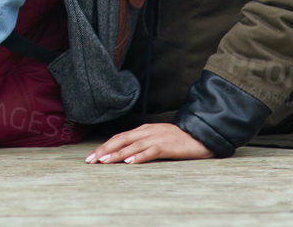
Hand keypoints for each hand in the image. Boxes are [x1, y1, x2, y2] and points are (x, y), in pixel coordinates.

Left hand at [85, 122, 213, 164]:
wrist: (201, 134)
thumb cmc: (179, 139)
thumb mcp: (158, 138)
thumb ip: (143, 143)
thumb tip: (126, 154)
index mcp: (144, 129)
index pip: (120, 137)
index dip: (105, 146)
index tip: (92, 156)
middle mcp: (148, 131)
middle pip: (122, 140)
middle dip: (105, 150)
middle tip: (91, 160)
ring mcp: (157, 138)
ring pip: (133, 146)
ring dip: (117, 154)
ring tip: (104, 161)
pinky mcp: (168, 146)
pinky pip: (151, 151)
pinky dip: (139, 156)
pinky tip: (130, 162)